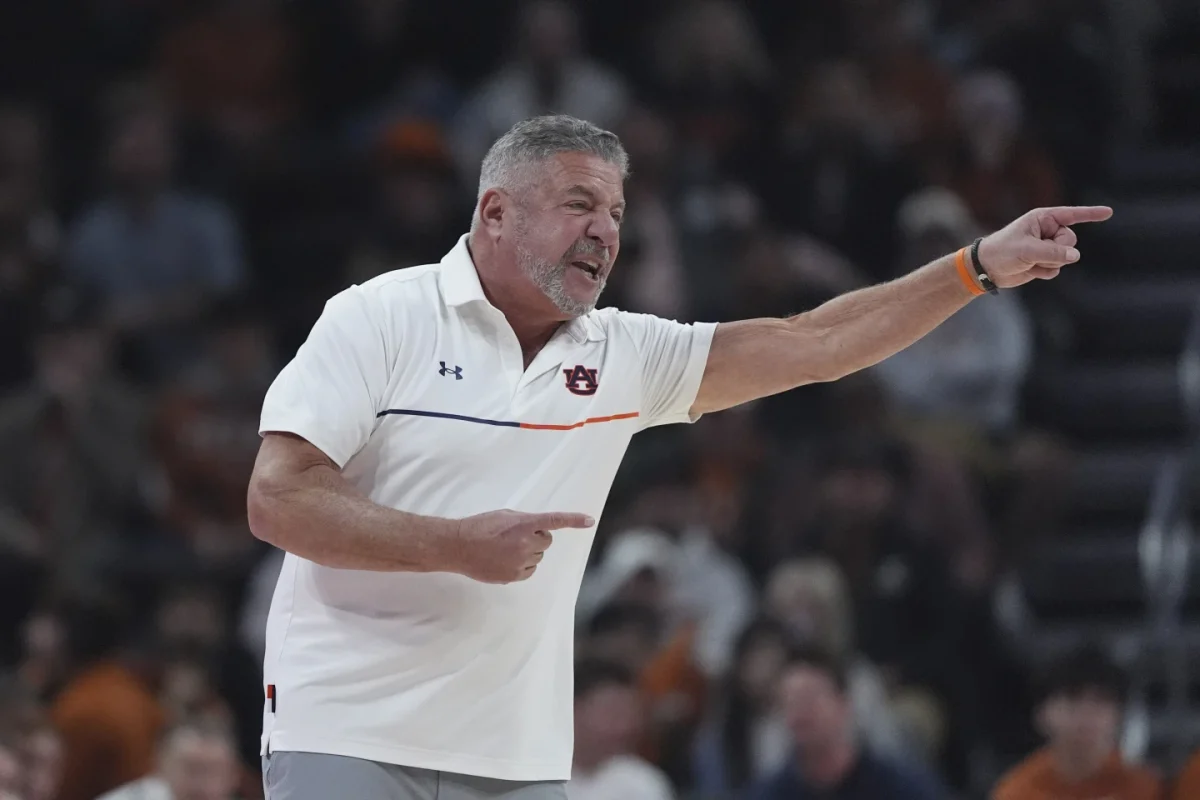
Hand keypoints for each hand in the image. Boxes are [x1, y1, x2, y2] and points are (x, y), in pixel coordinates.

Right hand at [449, 509, 594, 583]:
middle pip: (547, 541)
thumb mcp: (505, 516)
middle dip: (536, 538)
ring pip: (538, 557)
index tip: (590, 520)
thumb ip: (525, 521)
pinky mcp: (513, 576)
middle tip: (516, 536)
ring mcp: (520, 561)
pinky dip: (523, 565)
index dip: (574, 520)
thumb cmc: (480, 526)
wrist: (457, 545)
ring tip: (505, 548)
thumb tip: (538, 530)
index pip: (555, 520)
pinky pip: (529, 570)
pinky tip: (505, 559)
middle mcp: (525, 543)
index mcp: (524, 524)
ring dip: (529, 552)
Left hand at [977, 206, 1113, 288]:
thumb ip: (1053, 252)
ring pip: (1066, 257)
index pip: (1072, 215)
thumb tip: (1075, 256)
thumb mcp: (1027, 250)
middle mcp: (1048, 231)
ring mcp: (1047, 247)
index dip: (1091, 214)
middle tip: (1036, 253)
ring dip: (1048, 263)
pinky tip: (1029, 270)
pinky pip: (1056, 269)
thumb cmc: (1002, 251)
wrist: (987, 269)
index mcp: (1043, 219)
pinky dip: (1044, 272)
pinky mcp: (1044, 262)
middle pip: (1071, 240)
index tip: (1109, 212)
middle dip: (1057, 250)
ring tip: (1028, 261)